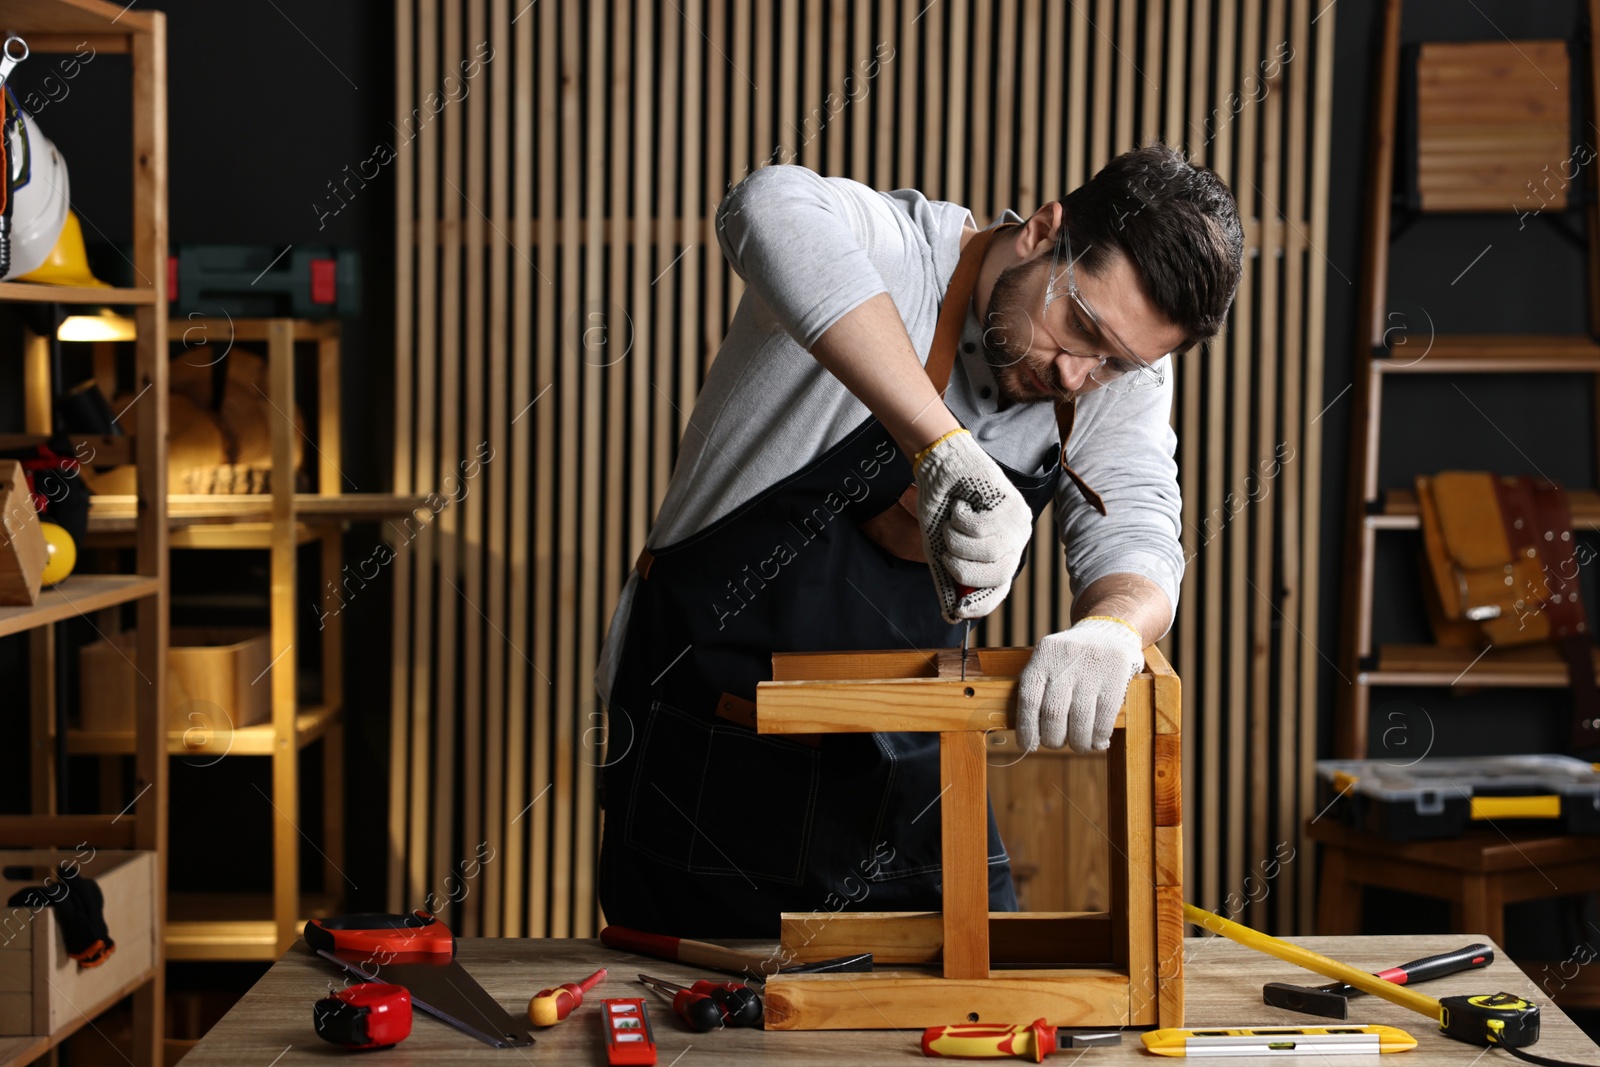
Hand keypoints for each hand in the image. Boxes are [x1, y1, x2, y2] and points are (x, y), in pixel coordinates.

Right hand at [912, 429, 1034, 622]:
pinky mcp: (1014, 505)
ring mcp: (1018, 525)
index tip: (960, 610)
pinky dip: (962, 519)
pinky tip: (961, 506)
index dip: (981, 604)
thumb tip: (953, 618)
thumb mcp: (940, 551)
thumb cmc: (941, 509)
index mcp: (999, 557)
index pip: (999, 591)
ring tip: (953, 523)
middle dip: (962, 568)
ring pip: (990, 552)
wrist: (939, 470)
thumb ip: (948, 582)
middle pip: (997, 575)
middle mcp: (1015, 544)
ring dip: (958, 539)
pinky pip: (984, 527)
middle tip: (946, 551)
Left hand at [1015, 618, 1144, 752]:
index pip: (1029, 700)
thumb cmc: (1072, 657)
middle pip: (1053, 714)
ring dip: (1078, 743)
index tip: (1029, 746)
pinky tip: (1097, 741)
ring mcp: (1091, 669)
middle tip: (1057, 743)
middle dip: (1054, 739)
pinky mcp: (1115, 676)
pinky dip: (1098, 736)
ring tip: (1079, 745)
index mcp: (1042, 658)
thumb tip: (1029, 733)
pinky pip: (1104, 718)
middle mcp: (1065, 662)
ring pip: (1079, 721)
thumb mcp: (1049, 661)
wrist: (1108, 629)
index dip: (1027, 729)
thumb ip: (1039, 689)